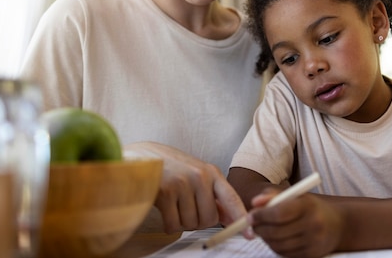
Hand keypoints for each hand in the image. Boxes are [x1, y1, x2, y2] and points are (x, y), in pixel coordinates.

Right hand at [124, 142, 246, 232]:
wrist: (141, 158)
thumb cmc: (172, 169)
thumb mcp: (197, 176)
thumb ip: (213, 196)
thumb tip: (230, 218)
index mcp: (211, 172)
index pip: (232, 198)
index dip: (241, 217)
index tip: (250, 233)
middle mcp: (200, 176)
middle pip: (209, 219)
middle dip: (198, 221)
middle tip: (186, 208)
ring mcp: (183, 184)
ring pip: (191, 223)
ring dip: (181, 221)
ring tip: (173, 204)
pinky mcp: (165, 192)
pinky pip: (173, 224)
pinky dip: (168, 223)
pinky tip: (164, 208)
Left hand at [249, 189, 343, 257]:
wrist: (339, 225)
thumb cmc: (312, 207)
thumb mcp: (296, 195)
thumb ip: (273, 195)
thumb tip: (254, 202)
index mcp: (308, 205)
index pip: (279, 212)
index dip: (261, 215)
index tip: (251, 215)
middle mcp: (313, 224)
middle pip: (276, 231)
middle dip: (259, 228)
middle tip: (252, 224)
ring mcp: (313, 242)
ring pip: (278, 245)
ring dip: (265, 238)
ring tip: (263, 230)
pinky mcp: (312, 255)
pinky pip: (285, 254)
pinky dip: (275, 246)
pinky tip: (275, 238)